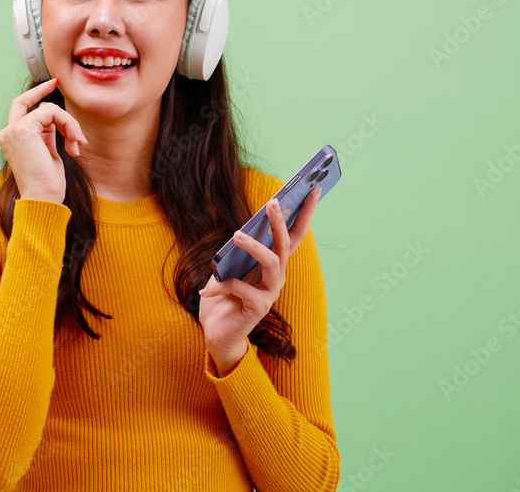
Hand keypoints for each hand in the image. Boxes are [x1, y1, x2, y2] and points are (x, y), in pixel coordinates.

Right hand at [0, 78, 86, 203]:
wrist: (42, 198)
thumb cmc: (47, 184)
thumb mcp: (48, 153)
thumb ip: (47, 134)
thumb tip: (56, 119)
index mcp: (12, 138)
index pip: (21, 107)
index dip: (36, 93)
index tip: (53, 84)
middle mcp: (9, 132)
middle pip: (31, 103)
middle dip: (49, 96)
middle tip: (63, 93)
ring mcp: (14, 130)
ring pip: (48, 109)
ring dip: (69, 124)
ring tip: (77, 144)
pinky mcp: (24, 129)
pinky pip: (52, 113)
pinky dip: (68, 124)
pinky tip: (74, 142)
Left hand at [198, 188, 321, 373]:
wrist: (217, 333)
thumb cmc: (223, 296)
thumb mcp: (227, 267)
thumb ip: (235, 253)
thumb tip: (240, 233)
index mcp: (272, 264)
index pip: (293, 234)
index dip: (304, 212)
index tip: (313, 187)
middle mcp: (276, 277)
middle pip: (285, 244)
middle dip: (280, 221)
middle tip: (273, 201)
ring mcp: (270, 293)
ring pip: (271, 262)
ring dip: (254, 246)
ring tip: (236, 235)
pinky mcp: (258, 308)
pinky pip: (241, 289)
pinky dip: (222, 286)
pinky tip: (206, 292)